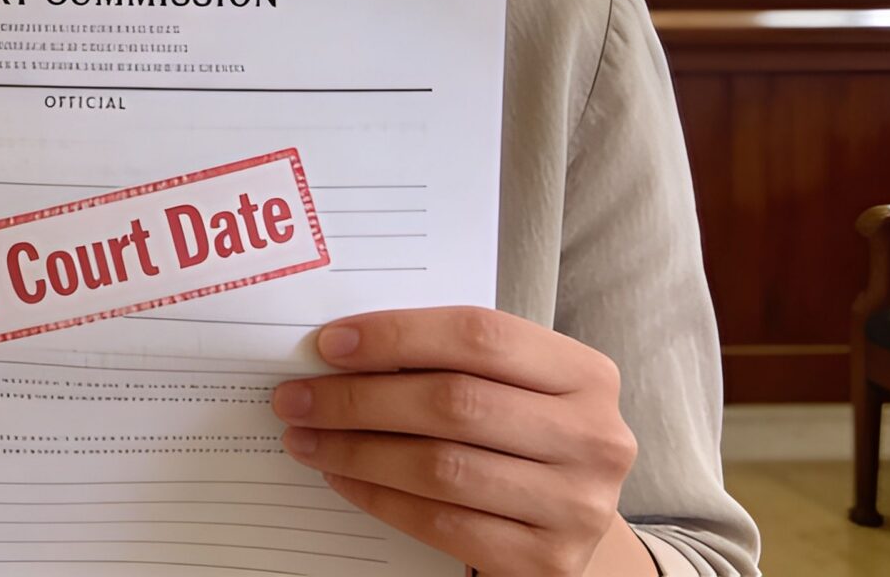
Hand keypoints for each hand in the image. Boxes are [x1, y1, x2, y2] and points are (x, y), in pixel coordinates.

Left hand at [270, 307, 648, 576]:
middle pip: (455, 402)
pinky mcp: (546, 562)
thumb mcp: (509, 387)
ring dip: (356, 449)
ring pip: (441, 466)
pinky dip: (379, 497)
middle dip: (360, 397)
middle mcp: (595, 438)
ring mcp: (576, 505)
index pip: (480, 335)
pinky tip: (342, 477)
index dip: (397, 335)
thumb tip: (340, 349)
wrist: (567, 520)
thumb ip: (449, 360)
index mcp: (586, 374)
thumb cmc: (520, 435)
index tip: (329, 343)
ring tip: (305, 437)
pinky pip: (441, 524)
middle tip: (295, 396)